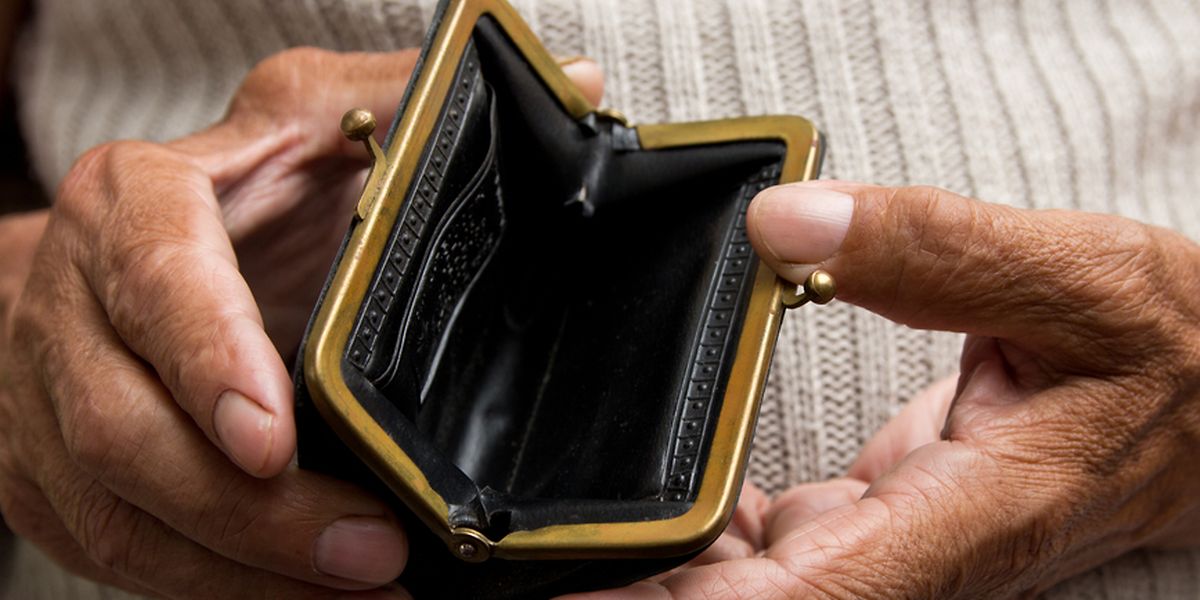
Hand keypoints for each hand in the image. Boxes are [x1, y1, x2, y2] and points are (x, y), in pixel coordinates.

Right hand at [0, 48, 602, 597]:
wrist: (99, 258)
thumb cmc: (221, 191)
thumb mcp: (304, 120)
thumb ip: (411, 104)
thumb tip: (575, 85)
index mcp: (133, 207)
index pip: (157, 279)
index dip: (208, 359)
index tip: (271, 434)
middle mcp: (74, 310)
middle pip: (127, 431)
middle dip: (249, 510)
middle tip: (369, 549)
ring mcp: (51, 408)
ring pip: (123, 514)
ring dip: (241, 571)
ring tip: (361, 591)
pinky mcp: (59, 483)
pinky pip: (128, 559)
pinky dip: (220, 591)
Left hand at [569, 181, 1199, 598]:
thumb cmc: (1172, 352)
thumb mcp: (1074, 275)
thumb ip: (933, 249)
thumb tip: (783, 223)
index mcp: (964, 516)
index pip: (810, 594)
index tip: (581, 594)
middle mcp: (917, 556)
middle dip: (646, 592)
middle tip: (536, 552)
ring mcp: (895, 548)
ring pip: (756, 581)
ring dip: (666, 563)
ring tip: (569, 527)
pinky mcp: (885, 525)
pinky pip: (778, 544)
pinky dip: (712, 526)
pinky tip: (666, 483)